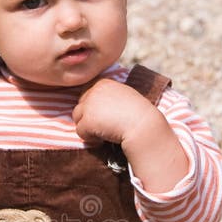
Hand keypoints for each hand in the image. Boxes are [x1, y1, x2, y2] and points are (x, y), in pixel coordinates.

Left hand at [73, 78, 188, 193]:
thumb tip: (95, 107)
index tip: (108, 116)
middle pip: (80, 107)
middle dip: (89, 118)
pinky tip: (105, 138)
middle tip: (106, 126)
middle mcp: (94, 91)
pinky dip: (91, 138)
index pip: (86, 95)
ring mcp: (89, 105)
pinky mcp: (87, 120)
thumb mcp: (123, 96)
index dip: (94, 109)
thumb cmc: (138, 114)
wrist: (143, 126)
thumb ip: (108, 96)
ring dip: (88, 128)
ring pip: (77, 119)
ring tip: (105, 132)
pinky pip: (80, 132)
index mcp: (103, 83)